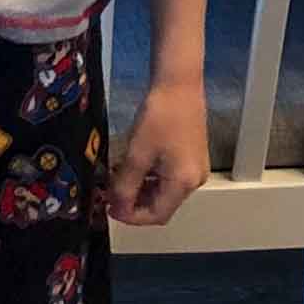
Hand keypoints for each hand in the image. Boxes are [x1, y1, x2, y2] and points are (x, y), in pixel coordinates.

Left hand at [108, 78, 207, 225]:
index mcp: (183, 184)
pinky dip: (149, 178)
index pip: (157, 215)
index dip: (131, 216)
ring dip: (140, 191)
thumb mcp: (136, 153)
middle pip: (162, 205)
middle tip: (109, 195)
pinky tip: (131, 169)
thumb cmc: (158, 118)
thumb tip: (116, 207)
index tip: (108, 209)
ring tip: (116, 182)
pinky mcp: (192, 157)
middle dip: (134, 204)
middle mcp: (194, 181)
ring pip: (164, 191)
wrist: (179, 87)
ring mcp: (195, 170)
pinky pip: (168, 178)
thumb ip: (125, 184)